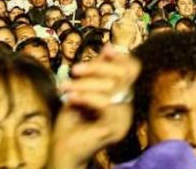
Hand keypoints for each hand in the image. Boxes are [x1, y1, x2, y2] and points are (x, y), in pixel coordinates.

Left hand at [52, 45, 140, 168]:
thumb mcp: (83, 89)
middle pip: (123, 75)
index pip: (132, 70)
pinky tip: (70, 98)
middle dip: (97, 68)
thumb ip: (96, 70)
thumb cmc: (71, 122)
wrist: (62, 150)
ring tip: (64, 87)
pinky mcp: (113, 128)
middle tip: (74, 70)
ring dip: (84, 85)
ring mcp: (123, 119)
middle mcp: (127, 107)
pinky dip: (86, 98)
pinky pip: (105, 105)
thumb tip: (109, 46)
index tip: (107, 50)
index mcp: (123, 97)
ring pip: (112, 89)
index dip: (122, 58)